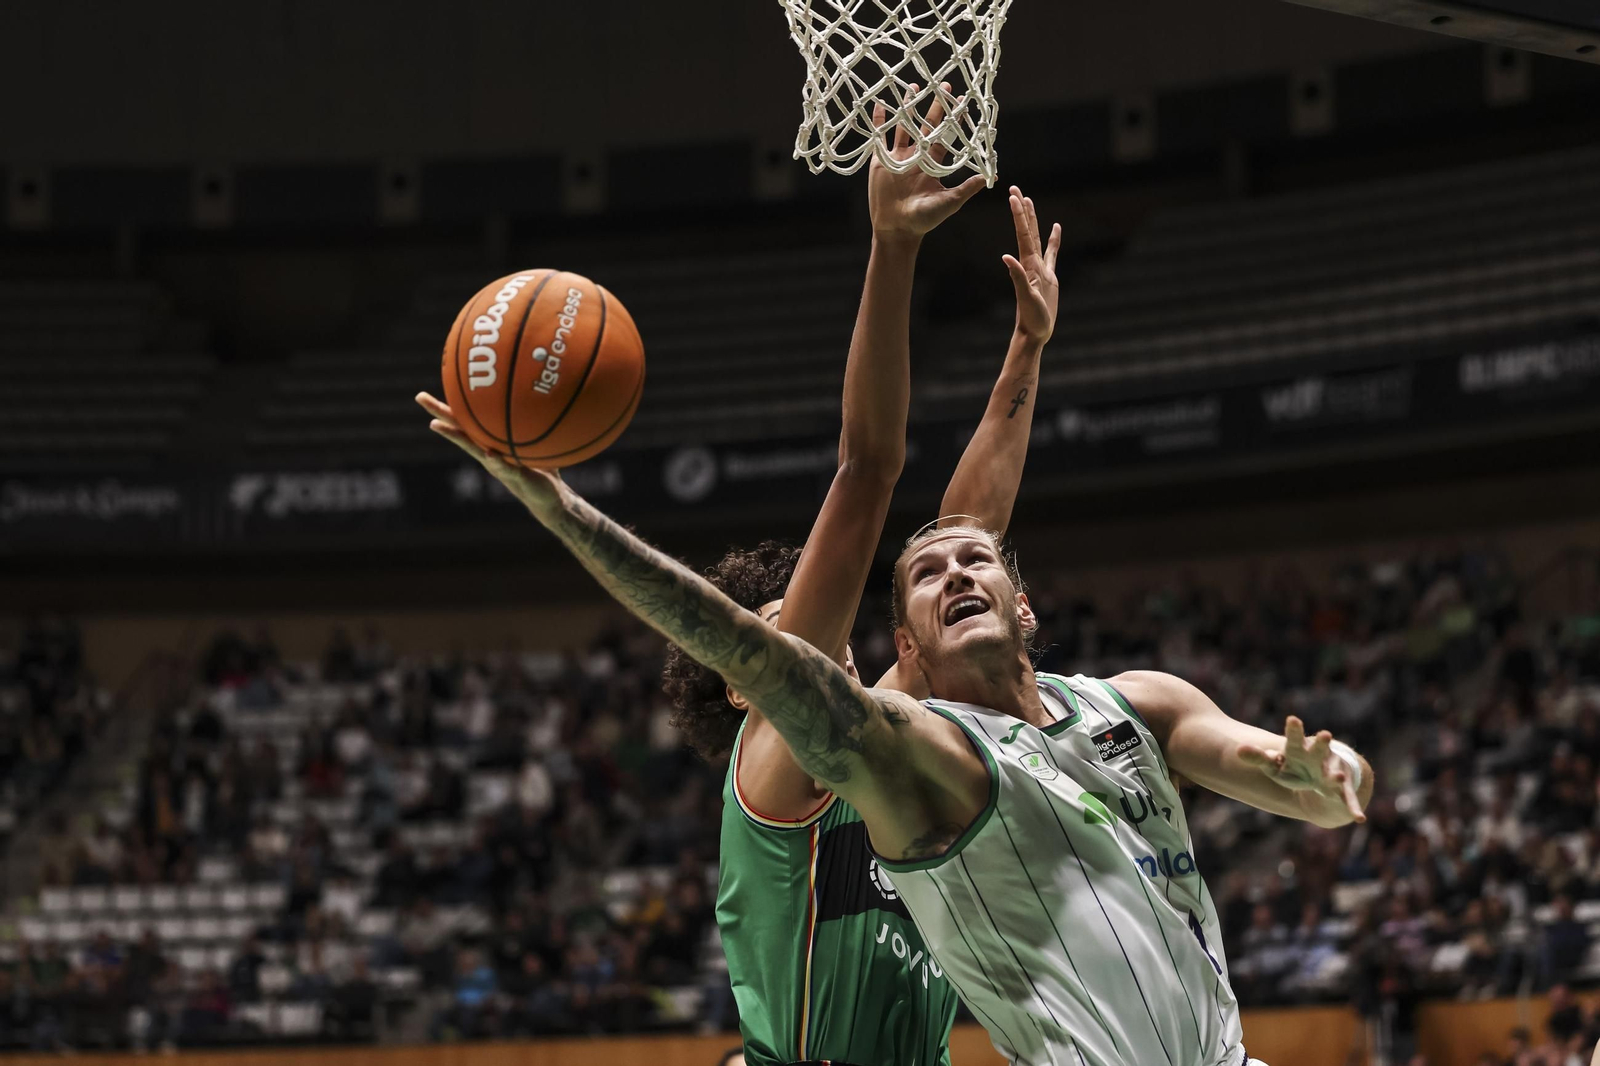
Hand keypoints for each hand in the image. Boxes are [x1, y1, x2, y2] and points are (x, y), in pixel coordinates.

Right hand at [415, 392, 563, 514]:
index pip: (467, 422)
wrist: (550, 498)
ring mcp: (497, 466)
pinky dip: (497, 461)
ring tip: (437, 425)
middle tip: (420, 397)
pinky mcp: (515, 477)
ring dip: (456, 437)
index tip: (427, 392)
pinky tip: (490, 454)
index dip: (449, 408)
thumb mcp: (537, 441)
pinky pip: (505, 467)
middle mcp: (487, 453)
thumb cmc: (541, 466)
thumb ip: (533, 424)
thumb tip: (536, 395)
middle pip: (460, 431)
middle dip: (440, 414)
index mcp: (490, 443)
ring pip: (474, 449)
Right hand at [867, 82, 987, 240]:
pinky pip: (880, 137)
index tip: (962, 101)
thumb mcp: (949, 202)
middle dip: (936, 106)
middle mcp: (917, 157)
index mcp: (933, 164)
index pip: (946, 136)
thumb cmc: (924, 219)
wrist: (897, 229)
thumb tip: (992, 177)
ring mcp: (899, 157)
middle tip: (944, 85)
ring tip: (913, 87)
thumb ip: (967, 188)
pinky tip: (879, 104)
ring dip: (908, 107)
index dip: (954, 120)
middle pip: (927, 126)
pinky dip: (879, 121)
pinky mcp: (881, 161)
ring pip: (904, 126)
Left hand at [1002, 186, 1060, 343]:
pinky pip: (1052, 252)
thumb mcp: (1026, 297)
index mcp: (1028, 265)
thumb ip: (1018, 277)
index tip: (1013, 196)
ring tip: (1030, 200)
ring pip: (1038, 237)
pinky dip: (1054, 239)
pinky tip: (1056, 228)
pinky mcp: (1049, 276)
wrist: (1035, 332)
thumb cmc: (1031, 318)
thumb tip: (1006, 257)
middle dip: (1022, 210)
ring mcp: (1040, 268)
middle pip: (1028, 230)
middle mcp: (1032, 263)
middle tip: (1016, 189)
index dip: (1019, 215)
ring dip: (1034, 219)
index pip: (1023, 234)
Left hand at [1239, 716, 1366, 823]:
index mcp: (1298, 750)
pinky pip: (1346, 798)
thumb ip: (1258, 757)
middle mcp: (1317, 758)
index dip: (1294, 730)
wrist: (1323, 772)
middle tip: (1324, 734)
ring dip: (1335, 776)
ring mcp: (1330, 772)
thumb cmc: (1294, 765)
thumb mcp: (1274, 764)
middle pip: (1318, 749)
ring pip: (1333, 773)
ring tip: (1338, 777)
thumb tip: (1238, 750)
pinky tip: (1359, 818)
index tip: (1293, 719)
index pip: (1293, 738)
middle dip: (1320, 743)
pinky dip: (1352, 807)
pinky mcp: (1340, 789)